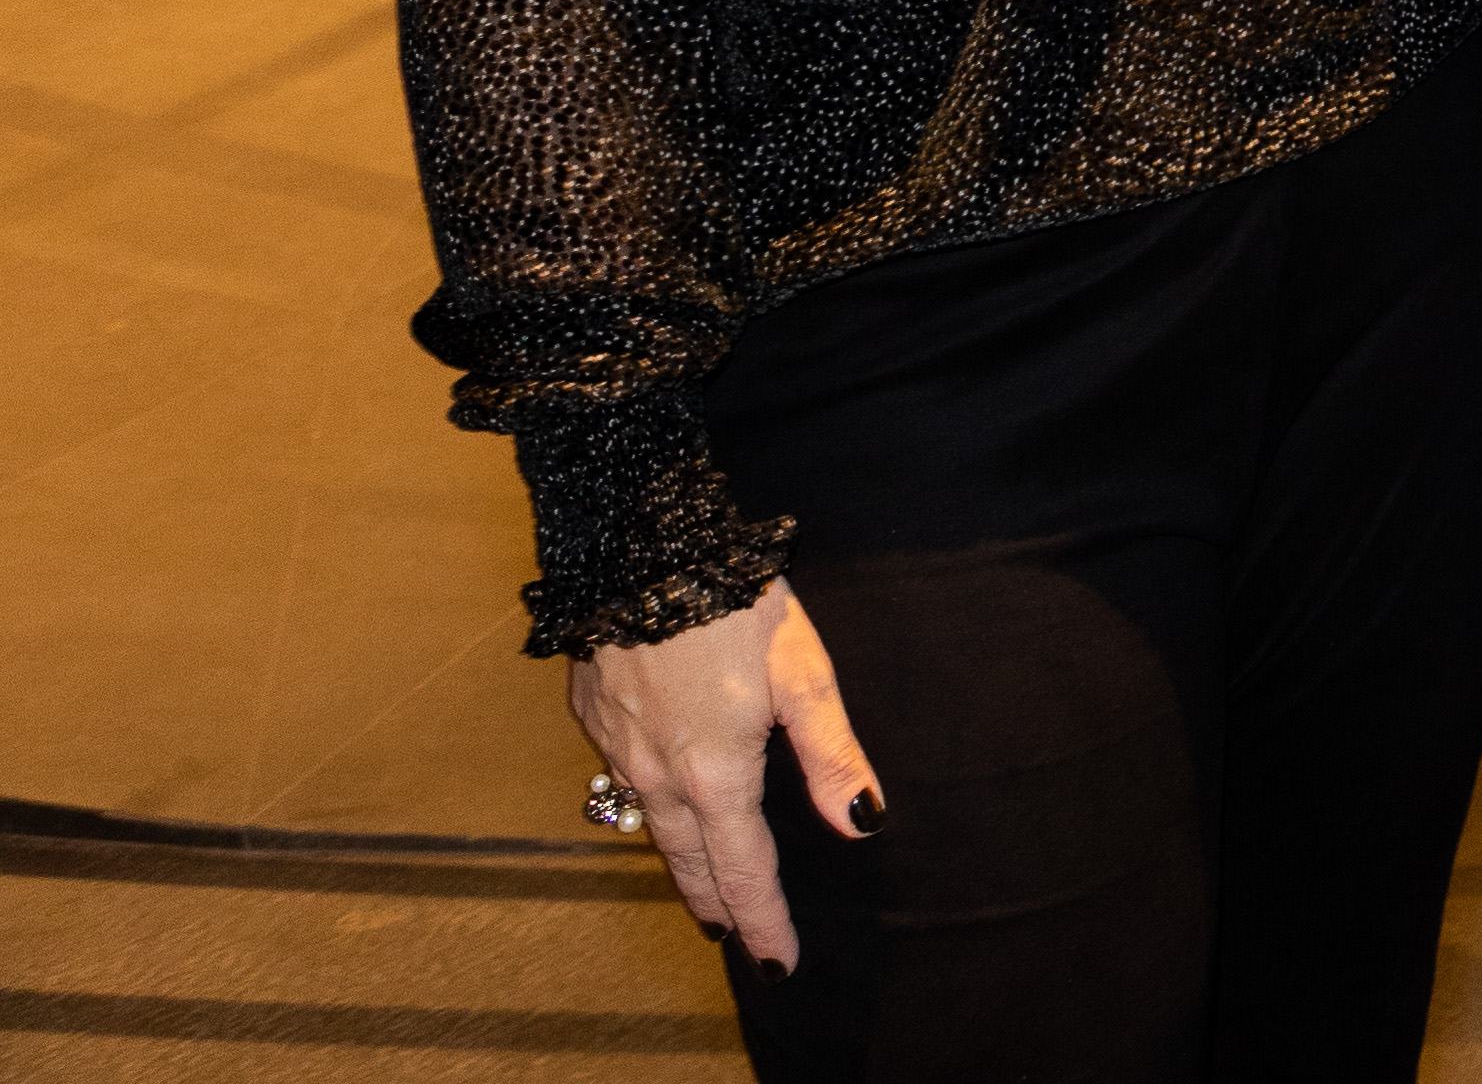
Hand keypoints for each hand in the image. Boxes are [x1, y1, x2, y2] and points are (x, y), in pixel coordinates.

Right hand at [571, 577, 877, 972]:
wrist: (638, 544)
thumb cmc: (732, 600)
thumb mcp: (802, 671)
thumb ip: (832, 753)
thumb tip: (862, 823)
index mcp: (714, 772)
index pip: (743, 869)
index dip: (763, 920)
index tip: (779, 963)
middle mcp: (657, 773)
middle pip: (691, 861)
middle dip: (718, 905)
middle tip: (738, 939)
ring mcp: (617, 748)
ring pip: (653, 826)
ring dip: (683, 863)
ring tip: (705, 889)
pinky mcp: (593, 716)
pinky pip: (625, 781)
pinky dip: (651, 808)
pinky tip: (664, 802)